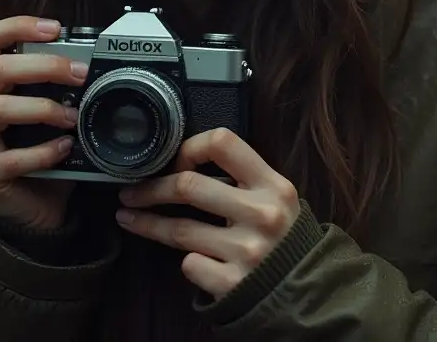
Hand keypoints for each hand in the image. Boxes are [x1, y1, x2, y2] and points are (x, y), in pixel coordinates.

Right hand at [0, 16, 87, 230]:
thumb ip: (52, 83)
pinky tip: (65, 148)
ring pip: (0, 108)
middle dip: (45, 66)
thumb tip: (89, 60)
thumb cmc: (37, 144)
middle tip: (80, 73)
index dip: (17, 27)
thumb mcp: (41, 105)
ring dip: (45, 108)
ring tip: (74, 117)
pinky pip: (12, 157)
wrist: (30, 202)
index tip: (55, 28)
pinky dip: (44, 151)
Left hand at [115, 128, 300, 298]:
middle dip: (151, 188)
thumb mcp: (276, 198)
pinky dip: (186, 261)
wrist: (308, 292)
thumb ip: (243, 179)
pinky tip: (188, 259)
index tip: (171, 160)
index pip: (223, 143)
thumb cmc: (284, 238)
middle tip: (130, 192)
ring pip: (180, 229)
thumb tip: (185, 161)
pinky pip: (190, 264)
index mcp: (273, 185)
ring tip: (128, 217)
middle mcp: (262, 214)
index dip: (188, 147)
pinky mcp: (233, 284)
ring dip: (147, 223)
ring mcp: (247, 251)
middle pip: (189, 185)